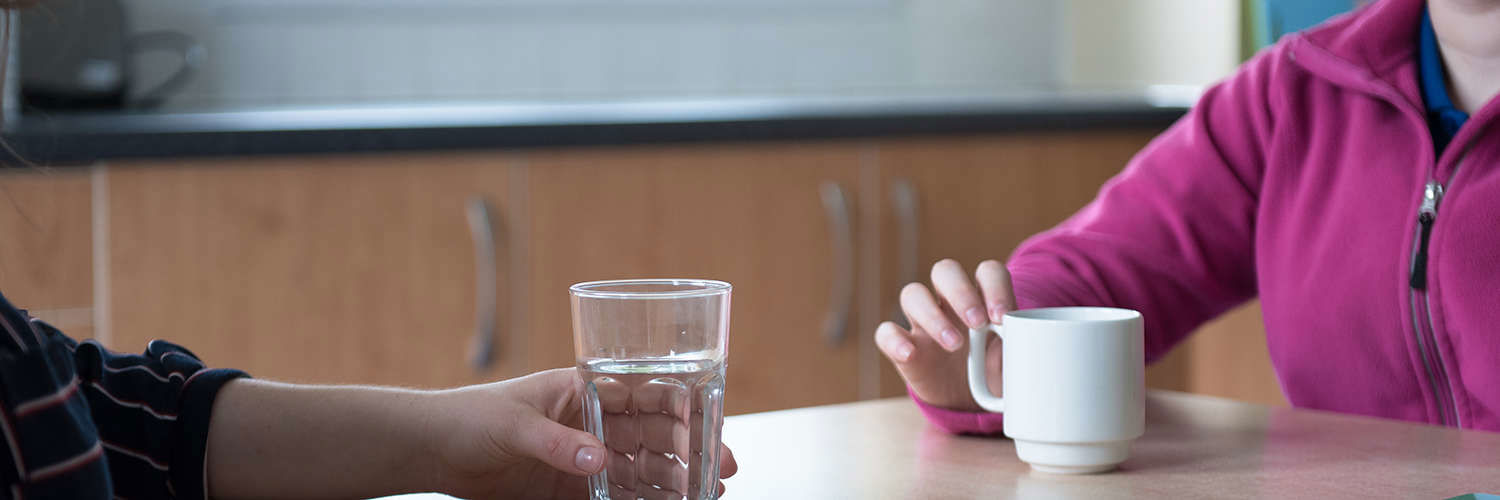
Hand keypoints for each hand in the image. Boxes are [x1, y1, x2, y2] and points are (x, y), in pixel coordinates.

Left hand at [427, 368, 737, 499]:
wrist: (432, 450)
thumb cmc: (469, 417)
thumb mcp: (515, 425)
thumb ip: (558, 443)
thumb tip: (599, 459)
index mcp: (584, 391)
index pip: (645, 396)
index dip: (683, 411)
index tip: (712, 429)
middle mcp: (590, 423)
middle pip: (652, 437)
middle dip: (689, 452)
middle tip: (720, 472)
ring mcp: (582, 457)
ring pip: (640, 470)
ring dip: (672, 482)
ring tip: (703, 496)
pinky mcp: (569, 490)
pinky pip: (613, 497)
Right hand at [875, 259, 1013, 411]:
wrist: (970, 404)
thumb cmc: (994, 373)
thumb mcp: (1014, 363)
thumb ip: (1021, 351)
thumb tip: (1033, 350)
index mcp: (982, 298)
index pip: (987, 272)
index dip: (994, 287)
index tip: (1003, 318)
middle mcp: (949, 302)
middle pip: (945, 271)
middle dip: (961, 293)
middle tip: (978, 323)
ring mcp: (922, 322)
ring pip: (913, 293)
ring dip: (933, 316)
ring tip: (954, 344)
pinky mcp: (902, 346)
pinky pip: (886, 331)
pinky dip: (895, 339)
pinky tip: (911, 354)